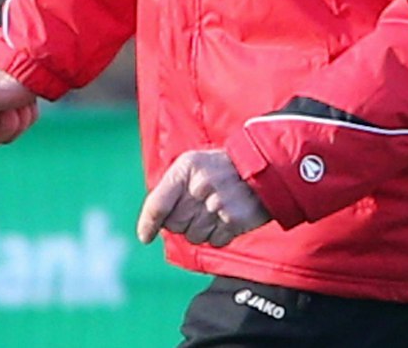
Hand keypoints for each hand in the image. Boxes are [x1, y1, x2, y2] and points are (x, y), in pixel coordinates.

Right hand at [0, 63, 38, 147]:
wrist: (36, 65)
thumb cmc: (4, 80)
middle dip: (5, 125)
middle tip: (8, 107)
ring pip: (7, 135)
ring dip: (18, 120)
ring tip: (18, 103)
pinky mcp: (13, 107)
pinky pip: (20, 125)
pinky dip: (27, 116)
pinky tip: (26, 103)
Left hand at [135, 148, 271, 247]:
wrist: (264, 169)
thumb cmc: (220, 169)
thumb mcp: (192, 165)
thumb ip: (170, 189)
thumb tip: (151, 226)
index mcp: (186, 168)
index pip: (158, 204)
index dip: (147, 223)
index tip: (144, 237)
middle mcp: (201, 185)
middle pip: (174, 225)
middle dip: (182, 222)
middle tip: (198, 208)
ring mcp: (219, 203)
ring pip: (194, 237)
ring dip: (202, 230)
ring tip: (215, 211)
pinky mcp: (234, 220)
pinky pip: (215, 241)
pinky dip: (219, 235)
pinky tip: (227, 218)